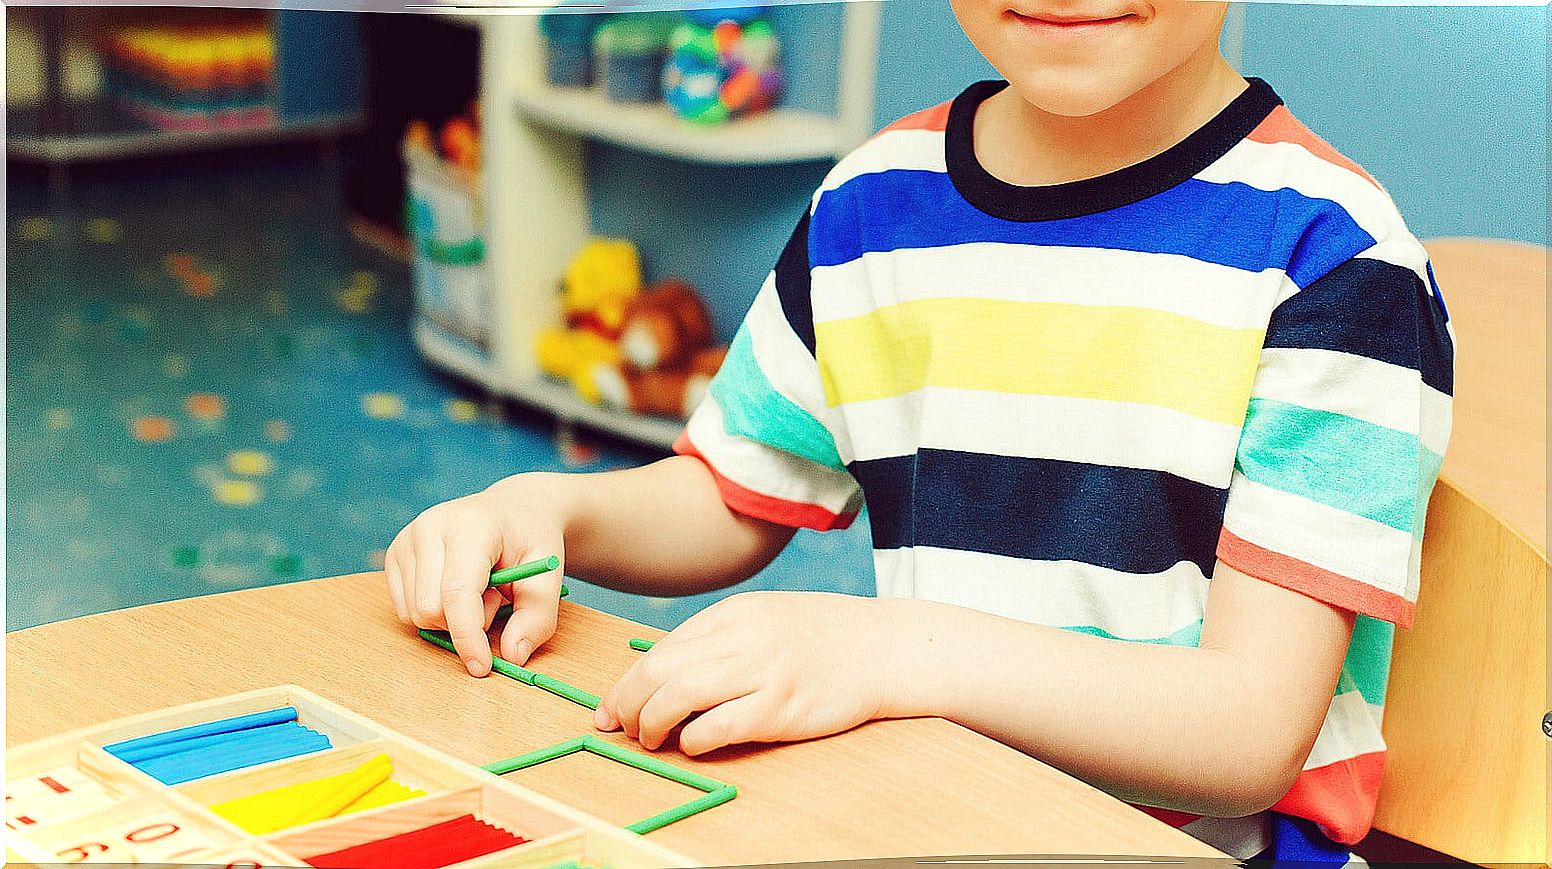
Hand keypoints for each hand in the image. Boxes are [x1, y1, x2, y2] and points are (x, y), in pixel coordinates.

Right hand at [385, 474, 572, 675]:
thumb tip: (512, 656)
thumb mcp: (547, 576)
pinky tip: (455, 588)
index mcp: (471, 525)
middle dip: (465, 622)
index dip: (467, 637)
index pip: (457, 593)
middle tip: (495, 597)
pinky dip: (433, 612)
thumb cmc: (531, 541)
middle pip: (431, 609)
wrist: (513, 510)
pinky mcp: (395, 553)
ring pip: (414, 613)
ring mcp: (407, 537)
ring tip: (478, 589)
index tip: (482, 667)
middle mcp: (430, 526)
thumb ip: (537, 617)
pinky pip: (404, 609)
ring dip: (450, 618)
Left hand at [594, 591, 894, 754]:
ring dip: (652, 724)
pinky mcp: (783, 707)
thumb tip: (666, 676)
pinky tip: (693, 744)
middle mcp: (744, 637)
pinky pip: (721, 725)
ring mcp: (764, 671)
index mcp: (735, 613)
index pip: (662, 648)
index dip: (626, 682)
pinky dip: (695, 739)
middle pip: (660, 670)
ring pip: (680, 695)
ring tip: (650, 739)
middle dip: (627, 703)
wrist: (886, 647)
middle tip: (619, 726)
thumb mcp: (767, 619)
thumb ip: (721, 640)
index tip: (611, 707)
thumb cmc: (825, 637)